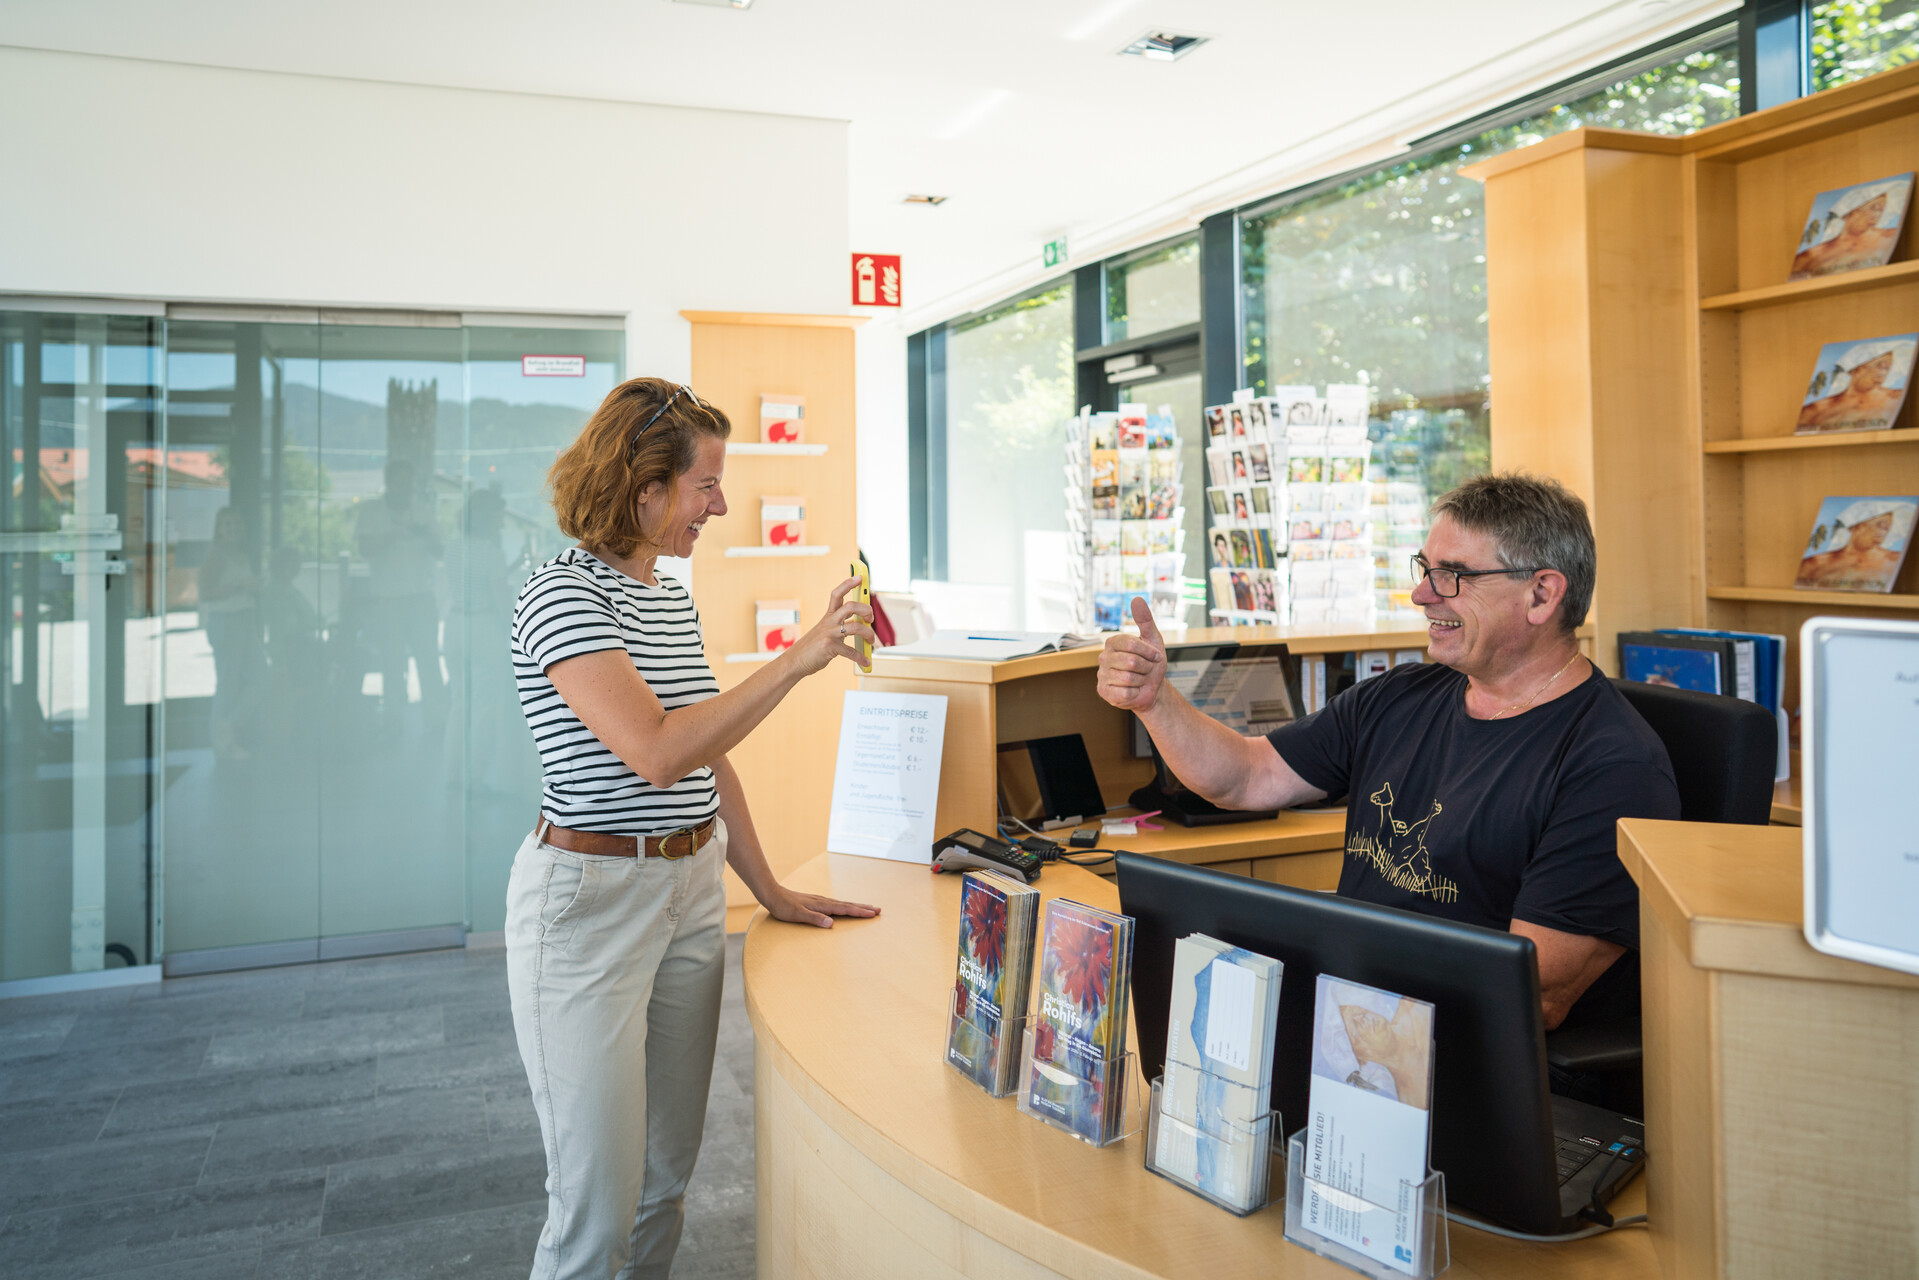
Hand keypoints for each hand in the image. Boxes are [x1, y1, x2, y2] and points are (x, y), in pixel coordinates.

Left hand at [764, 886, 880, 928]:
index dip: (859, 912)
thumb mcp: (797, 915)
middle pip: (847, 905)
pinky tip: (846, 907)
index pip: (845, 910)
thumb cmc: (783, 906)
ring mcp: (820, 900)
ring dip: (856, 905)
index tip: (873, 914)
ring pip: (843, 903)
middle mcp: (823, 901)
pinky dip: (846, 905)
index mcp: (822, 905)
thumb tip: (832, 923)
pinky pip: (836, 904)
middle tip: (878, 909)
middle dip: (863, 908)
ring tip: (868, 907)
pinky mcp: (816, 901)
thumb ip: (814, 919)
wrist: (773, 894)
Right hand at [783, 576, 876, 675]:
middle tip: (871, 618)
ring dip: (868, 634)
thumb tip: (861, 623)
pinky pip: (851, 651)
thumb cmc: (813, 646)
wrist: (795, 661)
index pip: (837, 594)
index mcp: (828, 616)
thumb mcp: (825, 631)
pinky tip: (865, 662)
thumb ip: (841, 625)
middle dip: (866, 609)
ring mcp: (829, 634)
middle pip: (851, 606)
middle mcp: (829, 622)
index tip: (860, 578)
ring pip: (856, 628)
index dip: (848, 584)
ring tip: (871, 641)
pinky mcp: (830, 647)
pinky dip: (861, 657)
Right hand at [1097, 596, 1166, 713]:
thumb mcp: (1153, 640)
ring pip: (1128, 678)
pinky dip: (1134, 693)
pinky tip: (1132, 690)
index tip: (1156, 657)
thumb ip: (1145, 620)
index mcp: (1113, 642)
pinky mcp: (1103, 691)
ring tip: (1139, 680)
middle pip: (1131, 662)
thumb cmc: (1151, 664)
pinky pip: (1124, 693)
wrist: (1152, 688)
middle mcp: (1104, 657)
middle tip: (1146, 670)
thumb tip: (1136, 598)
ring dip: (1141, 681)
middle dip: (1146, 668)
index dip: (1148, 652)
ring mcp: (1101, 675)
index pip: (1131, 644)